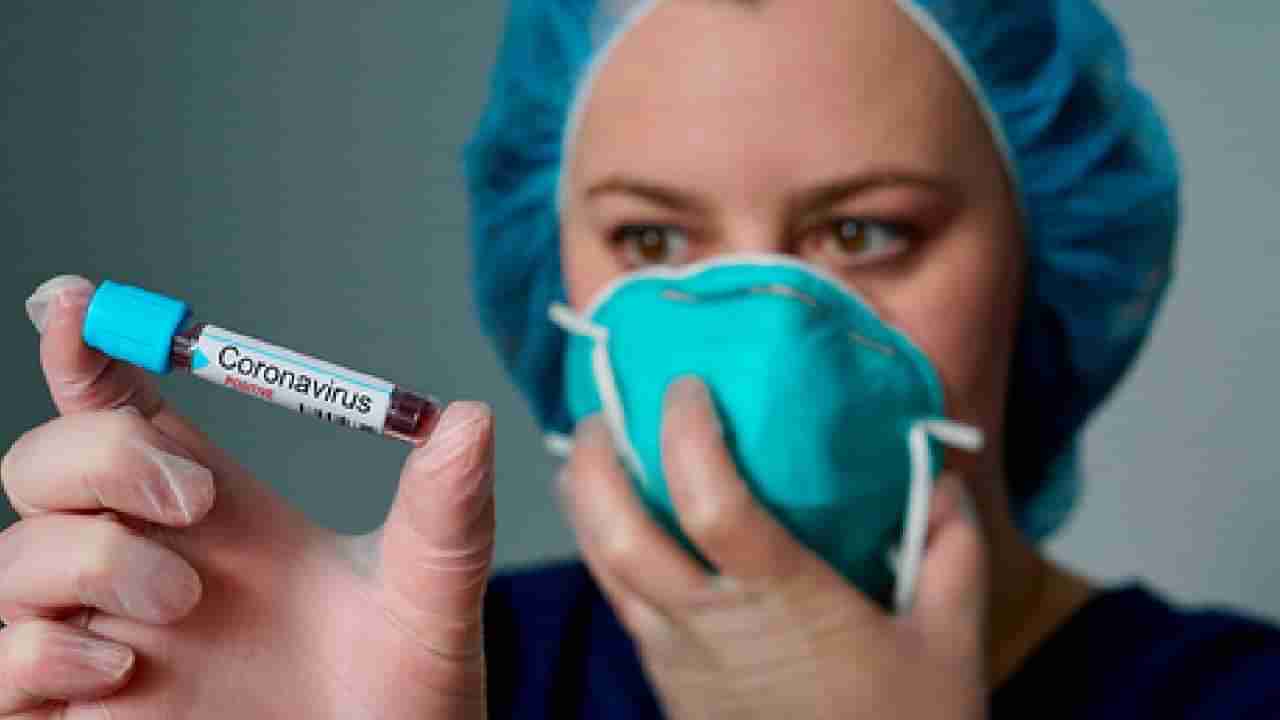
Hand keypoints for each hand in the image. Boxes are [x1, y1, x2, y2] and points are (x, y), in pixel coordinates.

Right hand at [0, 275, 495, 718]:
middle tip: (194, 497)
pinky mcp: (74, 719)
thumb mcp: (430, 603)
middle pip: (45, 466)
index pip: (125, 413)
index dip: (87, 350)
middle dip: (97, 455)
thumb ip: (444, 516)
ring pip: (11, 558)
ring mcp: (104, 642)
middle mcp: (148, 565)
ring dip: (85, 560)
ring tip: (182, 600)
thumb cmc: (406, 701)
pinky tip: (120, 669)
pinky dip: (33, 654)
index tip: (76, 303)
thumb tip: (472, 419)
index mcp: (219, 516)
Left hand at [559, 377, 987, 719]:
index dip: (687, 431)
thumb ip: (951, 546)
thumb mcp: (953, 640)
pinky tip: (622, 527)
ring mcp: (678, 663)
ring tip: (590, 453)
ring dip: (584, 504)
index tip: (687, 384)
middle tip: (601, 408)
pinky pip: (619, 606)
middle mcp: (712, 630)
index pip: (713, 501)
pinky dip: (604, 552)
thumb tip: (937, 475)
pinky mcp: (668, 688)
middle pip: (618, 534)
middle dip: (594, 460)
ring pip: (602, 571)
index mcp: (785, 605)